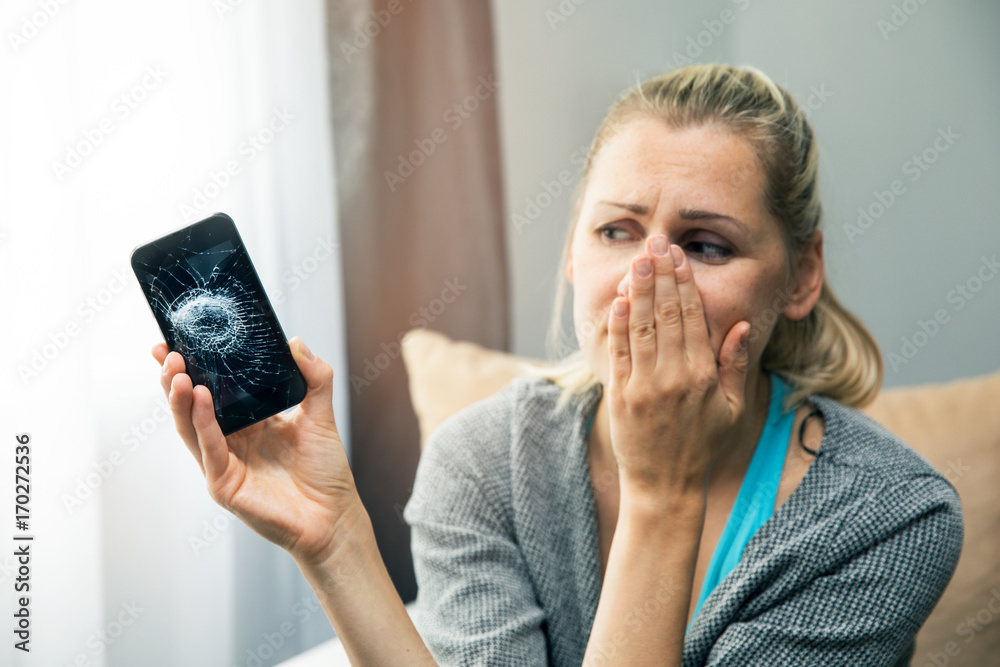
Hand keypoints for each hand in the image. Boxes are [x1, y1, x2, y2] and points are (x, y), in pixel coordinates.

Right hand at [152, 337, 360, 566]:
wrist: (334, 516)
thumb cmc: (326, 472)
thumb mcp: (321, 416)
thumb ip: (314, 379)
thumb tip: (295, 342)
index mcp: (249, 423)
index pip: (213, 390)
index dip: (195, 367)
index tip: (179, 340)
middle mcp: (231, 441)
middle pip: (192, 406)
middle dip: (176, 378)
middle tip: (168, 351)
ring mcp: (224, 464)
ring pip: (190, 426)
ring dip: (180, 398)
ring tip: (177, 371)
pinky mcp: (224, 484)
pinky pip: (209, 449)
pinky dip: (202, 423)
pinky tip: (198, 397)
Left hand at [607, 235, 749, 500]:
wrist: (665, 484)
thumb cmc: (702, 445)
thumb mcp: (732, 408)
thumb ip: (735, 365)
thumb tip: (740, 326)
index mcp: (703, 376)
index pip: (692, 317)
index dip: (684, 283)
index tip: (679, 256)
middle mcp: (674, 377)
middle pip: (665, 314)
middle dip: (659, 275)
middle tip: (655, 243)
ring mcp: (644, 386)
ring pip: (640, 326)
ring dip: (638, 290)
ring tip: (637, 260)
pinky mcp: (620, 395)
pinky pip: (618, 352)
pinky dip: (618, 324)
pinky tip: (619, 300)